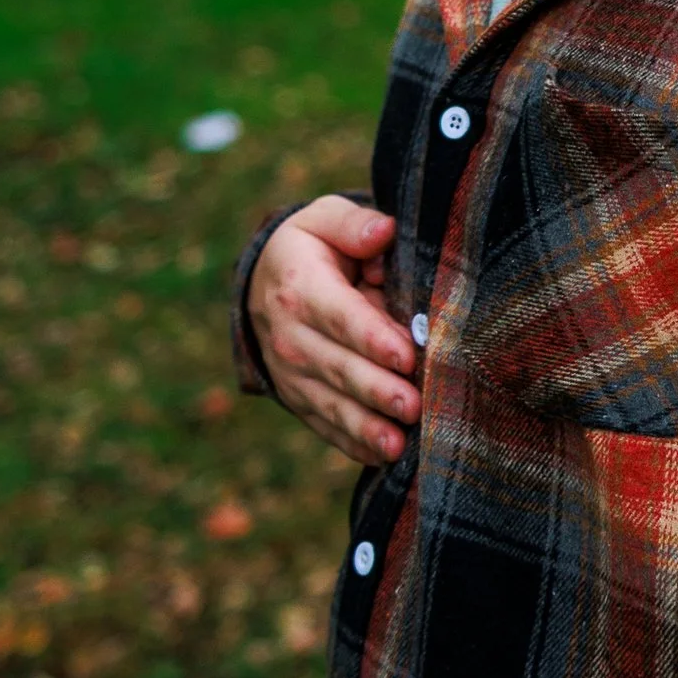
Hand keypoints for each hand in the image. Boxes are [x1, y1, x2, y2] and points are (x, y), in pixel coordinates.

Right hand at [248, 197, 422, 463]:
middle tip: (413, 405)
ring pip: (330, 403)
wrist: (265, 283)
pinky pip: (325, 425)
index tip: (405, 355)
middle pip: (337, 366)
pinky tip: (382, 456)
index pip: (339, 316)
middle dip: (376, 389)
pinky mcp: (298, 398)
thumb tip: (383, 231)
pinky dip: (353, 443)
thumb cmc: (313, 248)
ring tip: (398, 443)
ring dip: (364, 426)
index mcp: (298, 286)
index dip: (372, 338)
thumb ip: (353, 225)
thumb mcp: (324, 220)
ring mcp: (290, 373)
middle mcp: (288, 336)